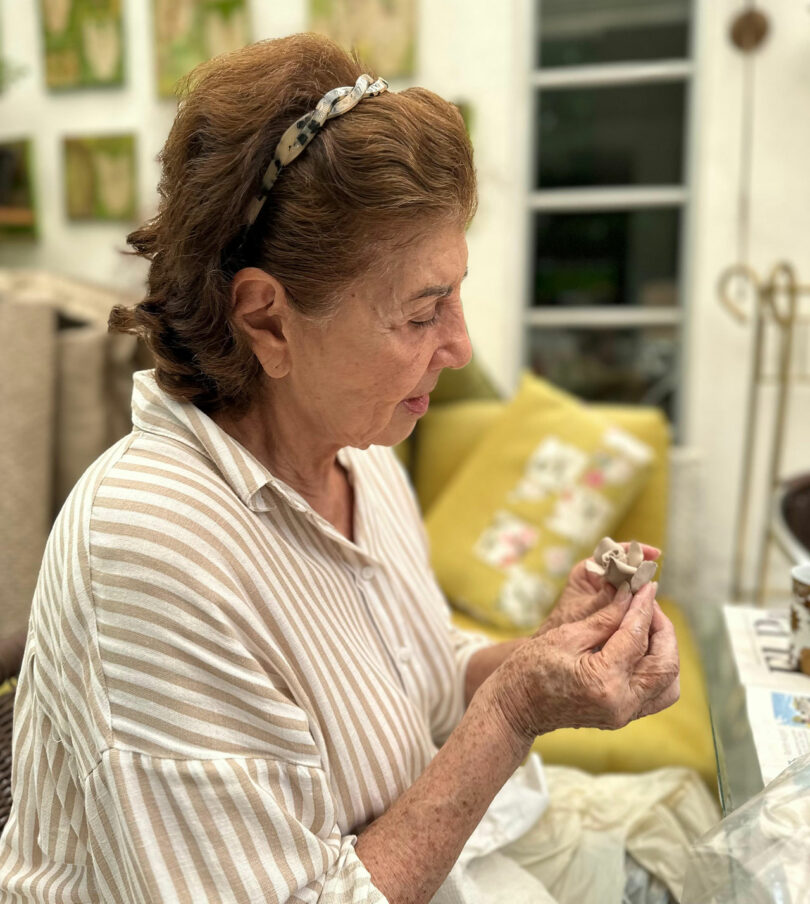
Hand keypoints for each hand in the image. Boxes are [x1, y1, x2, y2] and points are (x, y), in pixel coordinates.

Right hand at [483, 581, 679, 749]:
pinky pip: (656, 693)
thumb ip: (605, 618)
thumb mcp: (566, 635)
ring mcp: (625, 714)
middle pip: (665, 664)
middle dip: (663, 629)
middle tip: (648, 604)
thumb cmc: (530, 669)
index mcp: (604, 681)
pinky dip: (657, 668)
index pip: (636, 637)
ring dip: (665, 651)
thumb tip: (629, 596)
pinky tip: (642, 646)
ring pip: (668, 683)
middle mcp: (622, 703)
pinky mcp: (624, 716)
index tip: (647, 586)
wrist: (516, 707)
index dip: (643, 607)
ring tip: (647, 624)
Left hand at [537, 542, 660, 634]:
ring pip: (628, 585)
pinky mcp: (613, 609)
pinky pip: (628, 601)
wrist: (558, 650)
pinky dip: (637, 604)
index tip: (653, 554)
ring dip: (640, 588)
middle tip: (654, 577)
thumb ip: (603, 601)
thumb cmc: (563, 627)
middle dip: (640, 571)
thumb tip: (626, 589)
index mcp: (586, 571)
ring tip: (652, 593)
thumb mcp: (583, 613)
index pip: (612, 553)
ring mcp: (606, 594)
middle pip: (623, 568)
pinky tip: (647, 609)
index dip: (633, 551)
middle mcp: (597, 579)